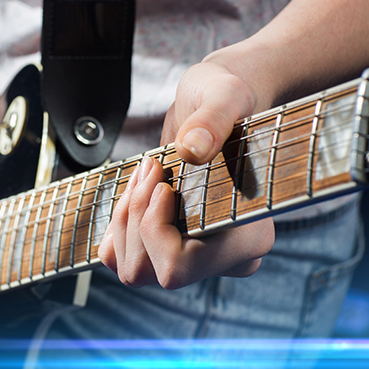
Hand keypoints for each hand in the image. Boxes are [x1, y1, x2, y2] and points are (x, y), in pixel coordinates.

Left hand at [98, 61, 275, 288]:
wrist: (218, 106)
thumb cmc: (228, 100)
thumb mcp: (224, 96)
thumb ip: (214, 119)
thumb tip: (192, 150)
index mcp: (250, 237)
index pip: (179, 266)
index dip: (154, 227)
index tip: (163, 182)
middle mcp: (227, 259)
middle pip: (151, 272)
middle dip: (135, 218)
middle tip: (150, 168)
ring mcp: (200, 259)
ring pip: (135, 271)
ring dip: (125, 220)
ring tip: (145, 175)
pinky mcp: (175, 250)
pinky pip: (127, 262)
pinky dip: (119, 230)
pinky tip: (136, 193)